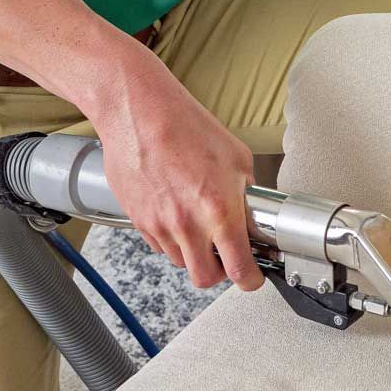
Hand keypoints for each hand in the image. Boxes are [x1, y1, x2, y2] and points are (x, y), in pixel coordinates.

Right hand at [89, 60, 262, 291]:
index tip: (252, 276)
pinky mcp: (138, 219)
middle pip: (204, 278)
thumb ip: (246, 194)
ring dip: (192, 252)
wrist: (140, 111)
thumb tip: (251, 213)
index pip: (239, 269)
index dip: (250, 279)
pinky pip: (158, 243)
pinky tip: (175, 211)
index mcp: (219, 211)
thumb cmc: (186, 125)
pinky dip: (170, 237)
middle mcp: (187, 225)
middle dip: (218, 272)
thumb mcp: (237, 158)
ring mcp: (159, 225)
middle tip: (224, 256)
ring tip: (197, 223)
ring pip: (180, 261)